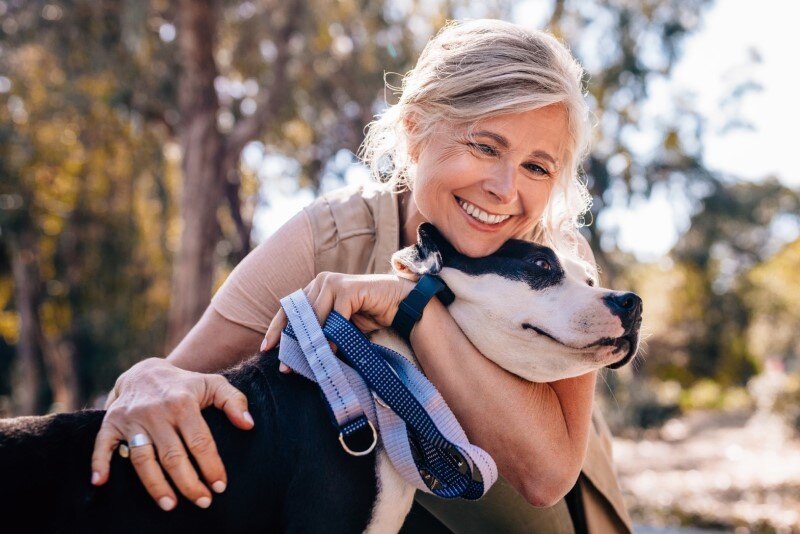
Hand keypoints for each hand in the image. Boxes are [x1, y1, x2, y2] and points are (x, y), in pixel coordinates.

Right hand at [91, 357, 254, 510]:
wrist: (146, 371)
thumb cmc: (185, 385)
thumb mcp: (214, 384)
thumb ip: (234, 401)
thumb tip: (248, 425)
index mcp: (183, 403)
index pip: (200, 441)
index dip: (211, 466)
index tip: (220, 486)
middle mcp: (156, 412)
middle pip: (173, 456)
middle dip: (188, 483)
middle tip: (202, 502)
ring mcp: (131, 418)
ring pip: (143, 459)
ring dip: (155, 485)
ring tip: (170, 505)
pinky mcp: (111, 422)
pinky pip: (102, 445)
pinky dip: (99, 463)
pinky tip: (100, 483)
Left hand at [260, 272, 414, 371]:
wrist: (398, 304)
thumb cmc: (368, 315)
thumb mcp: (338, 326)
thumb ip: (319, 332)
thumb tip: (297, 356)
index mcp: (315, 287)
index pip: (289, 308)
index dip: (277, 329)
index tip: (267, 348)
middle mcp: (321, 281)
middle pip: (298, 314)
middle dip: (292, 342)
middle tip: (286, 366)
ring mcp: (334, 282)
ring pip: (314, 316)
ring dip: (311, 342)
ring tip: (308, 363)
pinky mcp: (348, 288)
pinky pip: (335, 316)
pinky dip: (332, 336)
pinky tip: (330, 351)